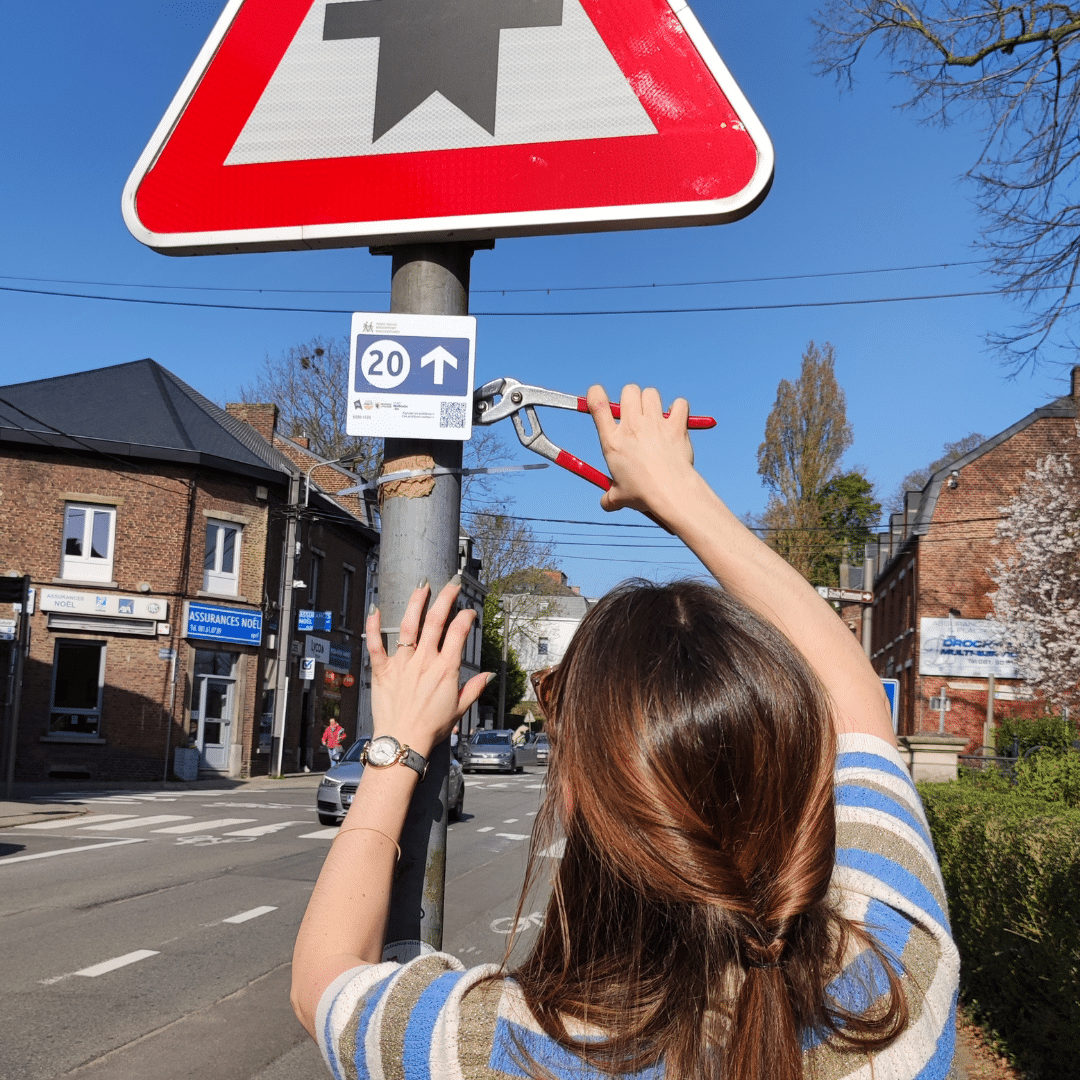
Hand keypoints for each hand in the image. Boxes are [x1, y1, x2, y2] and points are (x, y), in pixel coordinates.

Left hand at [366, 581, 490, 758]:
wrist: (403, 741)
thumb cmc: (430, 728)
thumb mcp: (459, 709)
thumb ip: (474, 688)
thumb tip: (488, 676)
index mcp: (445, 669)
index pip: (458, 633)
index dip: (466, 617)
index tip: (469, 612)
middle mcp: (424, 661)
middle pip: (437, 621)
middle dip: (446, 598)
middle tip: (451, 585)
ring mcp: (402, 664)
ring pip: (409, 626)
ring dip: (416, 603)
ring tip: (422, 587)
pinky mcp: (382, 670)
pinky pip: (375, 645)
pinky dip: (373, 626)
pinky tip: (375, 609)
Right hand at [586, 384, 697, 522]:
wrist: (671, 493)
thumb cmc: (643, 494)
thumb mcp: (619, 497)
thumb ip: (609, 498)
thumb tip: (606, 504)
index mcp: (613, 441)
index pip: (597, 404)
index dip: (595, 393)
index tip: (597, 394)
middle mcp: (632, 427)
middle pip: (629, 391)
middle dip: (631, 397)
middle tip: (635, 413)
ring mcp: (655, 424)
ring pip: (651, 393)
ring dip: (652, 401)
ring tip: (654, 417)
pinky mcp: (676, 427)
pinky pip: (679, 404)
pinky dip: (679, 408)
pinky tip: (676, 419)